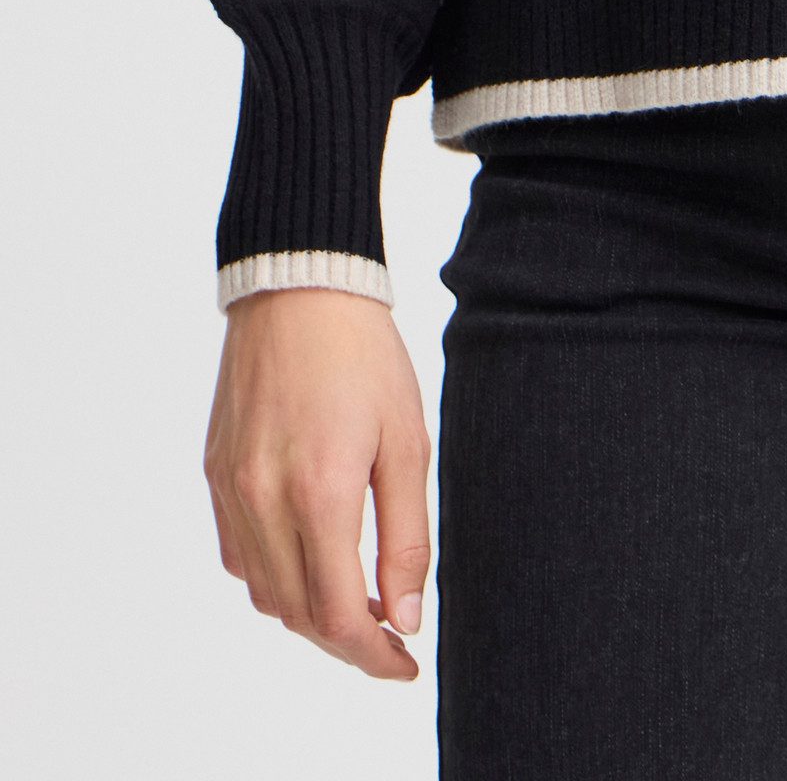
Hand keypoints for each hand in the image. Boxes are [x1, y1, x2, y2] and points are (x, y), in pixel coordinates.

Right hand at [204, 287, 431, 680]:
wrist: (300, 287)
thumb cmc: (365, 357)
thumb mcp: (407, 442)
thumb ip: (405, 536)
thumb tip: (404, 615)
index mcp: (318, 493)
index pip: (337, 616)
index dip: (373, 654)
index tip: (405, 662)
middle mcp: (263, 499)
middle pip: (297, 616)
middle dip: (346, 641)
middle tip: (389, 636)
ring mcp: (231, 488)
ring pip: (263, 592)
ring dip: (308, 612)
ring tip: (358, 598)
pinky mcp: (216, 473)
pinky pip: (240, 553)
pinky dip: (274, 575)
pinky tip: (312, 557)